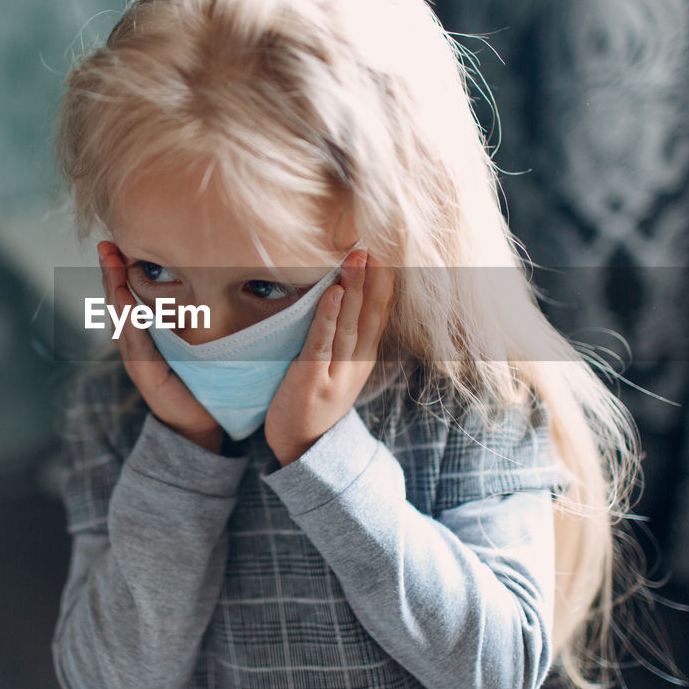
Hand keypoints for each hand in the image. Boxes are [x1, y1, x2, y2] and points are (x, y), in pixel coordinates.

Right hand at [97, 240, 223, 452]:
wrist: (200, 424)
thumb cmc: (201, 381)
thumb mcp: (196, 343)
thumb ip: (191, 318)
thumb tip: (210, 280)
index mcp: (145, 333)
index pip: (127, 295)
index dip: (119, 270)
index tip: (114, 243)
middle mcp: (135, 343)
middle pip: (117, 301)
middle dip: (110, 271)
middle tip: (106, 244)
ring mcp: (136, 358)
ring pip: (121, 316)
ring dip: (114, 287)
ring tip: (110, 261)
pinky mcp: (145, 373)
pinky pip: (135, 340)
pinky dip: (128, 317)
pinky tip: (124, 298)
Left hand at [264, 250, 393, 465]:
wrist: (303, 446)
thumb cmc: (315, 400)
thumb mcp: (339, 367)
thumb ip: (344, 336)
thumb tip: (342, 294)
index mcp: (364, 356)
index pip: (380, 311)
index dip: (384, 280)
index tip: (385, 248)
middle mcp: (357, 362)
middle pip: (369, 312)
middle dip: (373, 276)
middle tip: (373, 242)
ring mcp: (337, 371)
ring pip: (349, 322)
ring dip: (354, 287)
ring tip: (357, 257)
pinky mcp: (313, 378)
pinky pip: (322, 342)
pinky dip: (329, 316)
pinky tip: (333, 292)